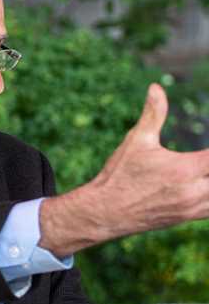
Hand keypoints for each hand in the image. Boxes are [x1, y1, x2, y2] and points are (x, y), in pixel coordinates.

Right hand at [40, 84, 208, 255]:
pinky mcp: (189, 216)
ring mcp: (193, 207)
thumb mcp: (136, 141)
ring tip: (205, 169)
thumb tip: (156, 87)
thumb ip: (153, 114)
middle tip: (204, 159)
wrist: (104, 213)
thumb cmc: (119, 175)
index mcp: (185, 169)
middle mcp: (194, 190)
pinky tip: (205, 184)